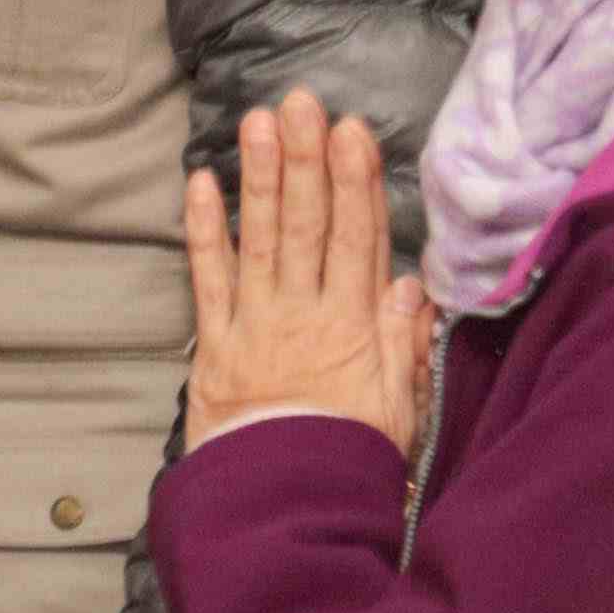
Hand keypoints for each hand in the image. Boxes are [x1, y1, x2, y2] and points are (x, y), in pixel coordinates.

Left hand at [184, 89, 428, 452]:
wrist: (286, 509)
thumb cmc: (349, 459)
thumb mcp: (401, 409)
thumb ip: (406, 344)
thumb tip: (411, 284)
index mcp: (355, 328)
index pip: (358, 240)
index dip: (355, 183)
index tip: (351, 133)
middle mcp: (305, 314)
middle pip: (308, 225)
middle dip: (305, 160)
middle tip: (301, 103)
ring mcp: (256, 325)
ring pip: (260, 239)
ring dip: (260, 178)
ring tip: (258, 123)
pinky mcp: (213, 346)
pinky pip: (206, 279)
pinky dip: (204, 231)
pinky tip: (202, 184)